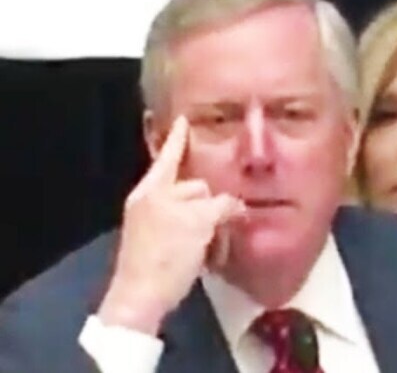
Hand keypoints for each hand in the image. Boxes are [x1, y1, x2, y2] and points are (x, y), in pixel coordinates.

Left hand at [97, 116, 246, 334]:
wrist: (141, 298)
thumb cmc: (166, 254)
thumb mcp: (199, 223)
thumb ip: (221, 205)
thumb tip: (235, 205)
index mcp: (154, 189)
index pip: (171, 155)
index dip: (181, 138)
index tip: (184, 118)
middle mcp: (151, 201)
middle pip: (190, 185)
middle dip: (211, 194)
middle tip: (233, 205)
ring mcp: (153, 223)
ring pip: (192, 209)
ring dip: (209, 217)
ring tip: (226, 229)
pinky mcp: (159, 244)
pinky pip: (188, 228)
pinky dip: (201, 233)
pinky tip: (214, 246)